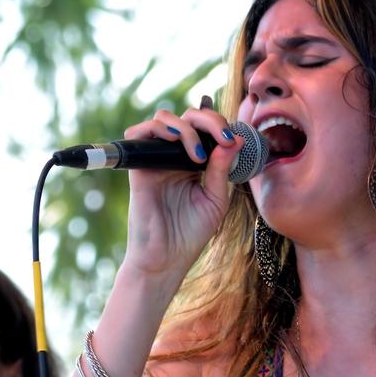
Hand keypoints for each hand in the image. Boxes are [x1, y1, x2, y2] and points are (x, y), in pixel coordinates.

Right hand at [121, 97, 241, 279]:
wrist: (165, 259)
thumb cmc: (190, 234)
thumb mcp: (216, 200)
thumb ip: (222, 169)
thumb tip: (236, 138)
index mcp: (194, 163)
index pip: (206, 129)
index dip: (220, 126)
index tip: (234, 141)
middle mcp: (174, 156)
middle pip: (187, 117)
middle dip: (209, 119)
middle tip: (222, 137)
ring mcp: (156, 160)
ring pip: (164, 119)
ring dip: (185, 127)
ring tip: (198, 153)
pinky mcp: (139, 167)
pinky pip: (139, 134)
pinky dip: (156, 128)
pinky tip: (175, 142)